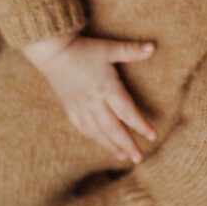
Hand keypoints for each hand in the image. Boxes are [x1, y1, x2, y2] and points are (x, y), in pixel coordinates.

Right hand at [23, 33, 157, 162]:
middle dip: (127, 145)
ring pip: (98, 132)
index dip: (140, 125)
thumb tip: (153, 47)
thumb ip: (131, 50)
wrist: (53, 52)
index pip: (127, 112)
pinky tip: (101, 143)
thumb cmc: (84, 49)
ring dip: (111, 146)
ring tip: (123, 157)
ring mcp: (81, 107)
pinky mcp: (70, 108)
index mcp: (107, 88)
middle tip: (138, 158)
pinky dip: (94, 138)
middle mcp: (94, 102)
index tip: (152, 137)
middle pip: (114, 129)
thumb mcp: (109, 48)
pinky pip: (83, 128)